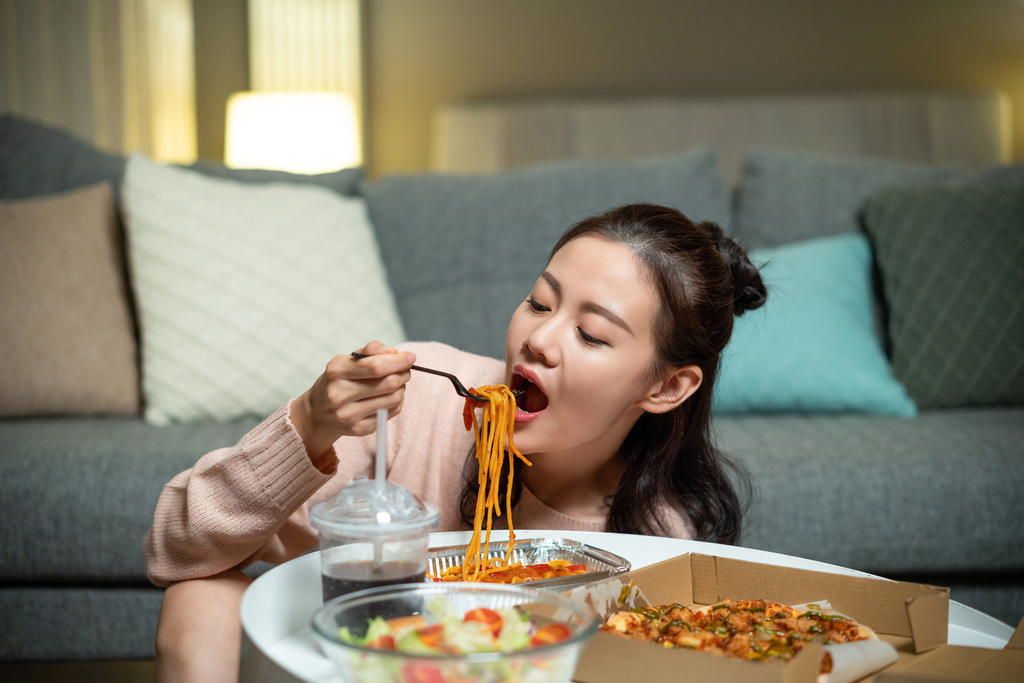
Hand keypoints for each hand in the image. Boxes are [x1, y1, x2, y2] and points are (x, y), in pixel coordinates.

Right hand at [291, 341, 415, 460]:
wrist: (317, 413)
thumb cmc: (337, 381)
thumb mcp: (346, 361)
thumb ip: (370, 351)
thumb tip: (394, 352)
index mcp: (336, 371)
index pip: (376, 366)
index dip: (399, 361)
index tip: (410, 357)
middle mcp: (339, 394)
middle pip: (388, 383)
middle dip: (403, 374)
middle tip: (405, 370)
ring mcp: (348, 415)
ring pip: (393, 399)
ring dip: (402, 388)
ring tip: (396, 383)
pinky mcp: (358, 429)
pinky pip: (390, 413)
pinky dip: (396, 402)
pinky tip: (389, 397)